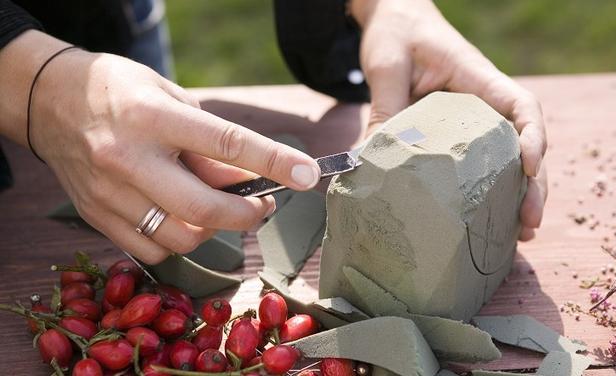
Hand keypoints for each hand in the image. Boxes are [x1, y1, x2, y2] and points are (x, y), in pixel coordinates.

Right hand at [0, 31, 319, 263]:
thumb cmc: (120, 92)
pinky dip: (179, 240)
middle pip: (205, 207)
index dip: (273, 162)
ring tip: (218, 208)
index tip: (307, 175)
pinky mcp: (97, 216)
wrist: (50, 101)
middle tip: (263, 205)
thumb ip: (207, 139)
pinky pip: (153, 249)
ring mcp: (110, 193)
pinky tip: (182, 218)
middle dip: (248, 214)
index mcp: (152, 117)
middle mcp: (128, 158)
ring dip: (214, 229)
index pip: (226, 143)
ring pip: (182, 237)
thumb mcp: (170, 96)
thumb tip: (246, 178)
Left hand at [351, 0, 547, 239]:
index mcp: (477, 77)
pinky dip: (491, 191)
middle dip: (533, 183)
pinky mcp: (460, 134)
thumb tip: (369, 162)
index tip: (530, 166)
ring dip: (518, 195)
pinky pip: (482, 162)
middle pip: (525, 142)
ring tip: (521, 234)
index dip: (533, 136)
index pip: (520, 104)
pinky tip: (490, 221)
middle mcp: (485, 100)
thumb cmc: (396, 34)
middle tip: (530, 222)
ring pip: (509, 158)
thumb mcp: (386, 67)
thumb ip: (386, 109)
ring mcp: (476, 119)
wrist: (394, 17)